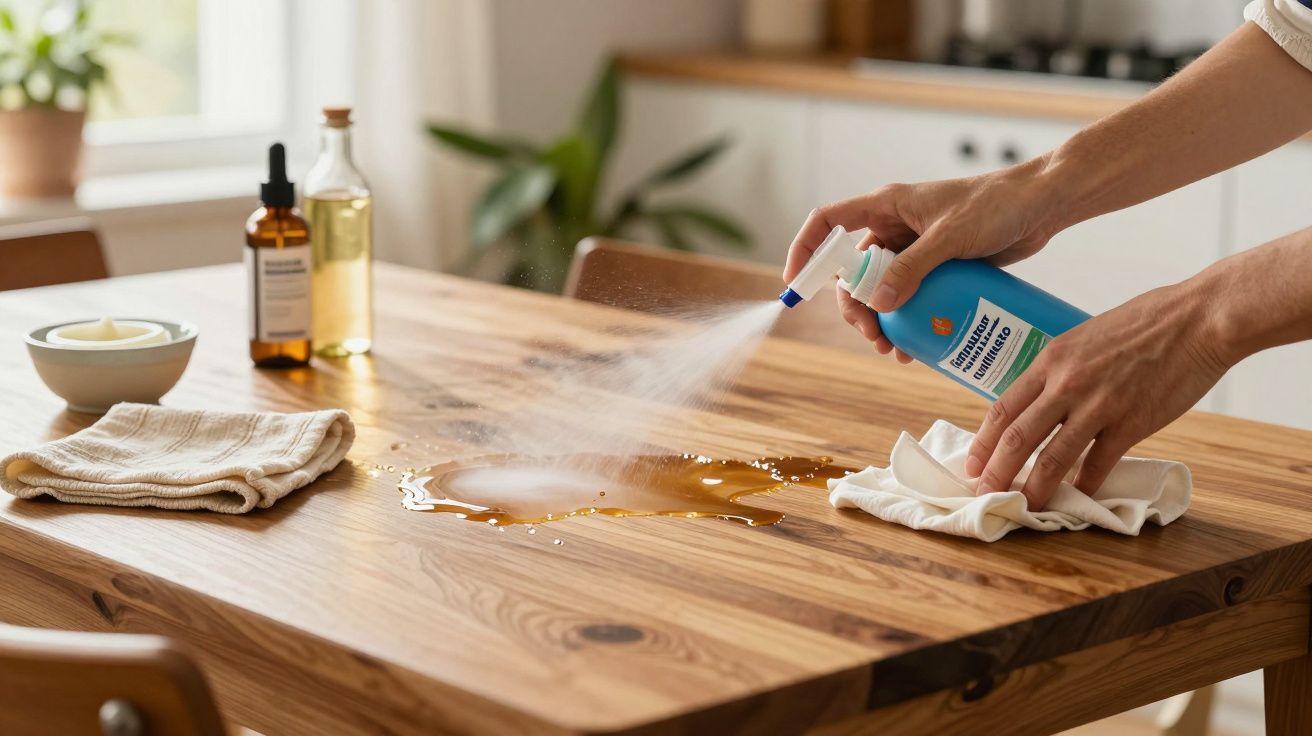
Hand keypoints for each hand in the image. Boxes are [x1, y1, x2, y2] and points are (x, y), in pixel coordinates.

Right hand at [783, 159, 1063, 356]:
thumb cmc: (998, 205)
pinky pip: (908, 298)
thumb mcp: (951, 237)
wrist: (1043, 205)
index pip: (828, 224)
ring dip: (878, 321)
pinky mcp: (936, 268)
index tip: (795, 285)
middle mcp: (894, 228)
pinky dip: (905, 322)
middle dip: (853, 306)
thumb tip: (878, 304)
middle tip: (871, 334)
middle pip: (850, 270)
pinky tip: (913, 346)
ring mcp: (914, 250)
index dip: (805, 251)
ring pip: (878, 290)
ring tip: (892, 348)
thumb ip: (913, 268)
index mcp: (886, 206)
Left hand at [964, 280, 1231, 509]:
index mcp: (1051, 359)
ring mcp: (1098, 405)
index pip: (1003, 408)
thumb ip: (1062, 368)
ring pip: (1053, 457)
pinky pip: (1099, 464)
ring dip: (1035, 488)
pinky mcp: (1131, 423)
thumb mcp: (1085, 337)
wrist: (1197, 320)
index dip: (983, 441)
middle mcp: (1066, 384)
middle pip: (1017, 437)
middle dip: (996, 472)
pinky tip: (1079, 499)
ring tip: (1024, 507)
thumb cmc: (1146, 322)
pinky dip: (1086, 486)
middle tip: (985, 494)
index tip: (972, 464)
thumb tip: (1043, 397)